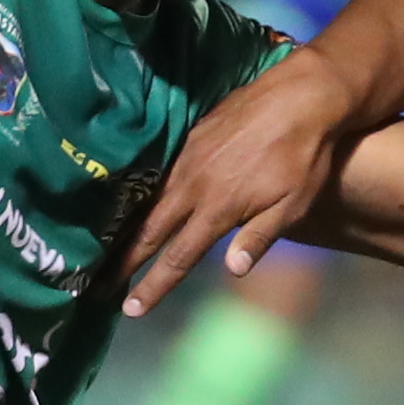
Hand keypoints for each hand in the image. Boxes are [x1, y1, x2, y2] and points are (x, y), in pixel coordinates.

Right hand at [123, 49, 360, 315]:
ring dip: (128, 226)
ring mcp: (189, 157)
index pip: (178, 257)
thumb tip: (232, 272)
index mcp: (217, 208)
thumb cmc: (304, 156)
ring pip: (150, 199)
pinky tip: (136, 200)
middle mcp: (193, 185)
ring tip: (108, 246)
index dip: (153, 286)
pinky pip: (160, 171)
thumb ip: (258, 236)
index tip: (129, 309)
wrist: (301, 94)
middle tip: (98, 283)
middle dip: (124, 260)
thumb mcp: (292, 203)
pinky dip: (144, 192)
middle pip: (150, 230)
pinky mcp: (192, 135)